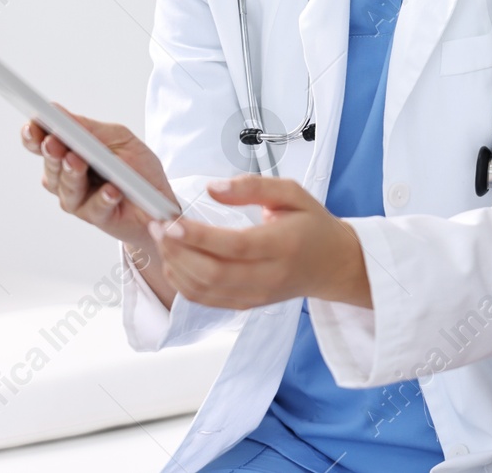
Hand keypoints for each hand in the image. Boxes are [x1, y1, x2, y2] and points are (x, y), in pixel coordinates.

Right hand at [22, 107, 177, 250]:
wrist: (159, 200)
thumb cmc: (136, 168)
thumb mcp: (118, 138)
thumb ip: (88, 129)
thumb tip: (57, 111)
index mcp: (69, 153)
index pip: (42, 144)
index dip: (33, 136)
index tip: (32, 126)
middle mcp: (67, 178)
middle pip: (51, 166)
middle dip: (52, 153)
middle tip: (53, 142)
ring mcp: (79, 200)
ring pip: (67, 188)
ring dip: (72, 174)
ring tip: (78, 161)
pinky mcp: (97, 217)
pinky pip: (96, 208)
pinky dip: (104, 197)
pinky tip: (111, 189)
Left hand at [147, 175, 370, 309]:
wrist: (333, 264)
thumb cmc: (312, 226)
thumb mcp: (292, 192)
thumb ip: (252, 187)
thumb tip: (213, 189)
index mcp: (283, 245)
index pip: (235, 245)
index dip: (199, 236)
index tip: (172, 222)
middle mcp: (269, 276)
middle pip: (214, 274)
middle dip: (178, 251)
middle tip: (159, 227)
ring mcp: (257, 295)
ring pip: (205, 291)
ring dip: (176, 267)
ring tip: (163, 240)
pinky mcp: (247, 304)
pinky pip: (207, 300)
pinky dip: (184, 284)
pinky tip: (175, 260)